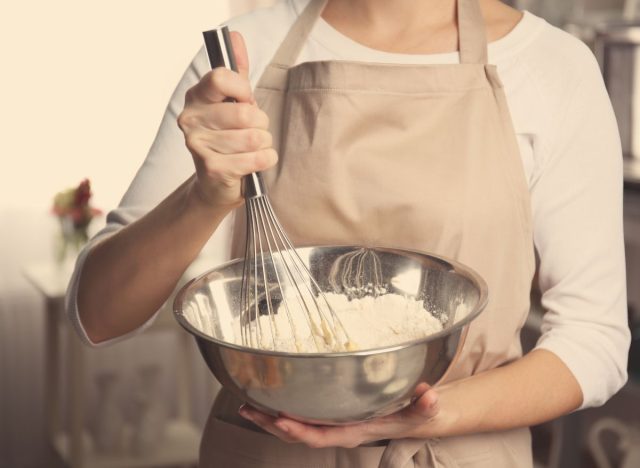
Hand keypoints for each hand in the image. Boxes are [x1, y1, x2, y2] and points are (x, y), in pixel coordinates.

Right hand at [178, 31, 276, 208]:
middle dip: (261, 124)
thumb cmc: (228, 139)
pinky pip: (258, 158)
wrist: (216, 184)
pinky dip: (266, 160)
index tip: (246, 101)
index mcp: (196, 97)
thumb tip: (235, 36)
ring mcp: (199, 145)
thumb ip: (237, 72)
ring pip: (255, 137)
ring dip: (264, 144)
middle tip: (253, 131)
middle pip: (246, 113)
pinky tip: (256, 162)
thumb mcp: (232, 103)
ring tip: (253, 148)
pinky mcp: (213, 169)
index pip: (223, 78)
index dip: (244, 90)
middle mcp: (191, 119)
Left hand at [238, 383, 439, 447]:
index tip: (279, 420)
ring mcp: (333, 423)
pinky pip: (302, 414)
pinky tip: (268, 395)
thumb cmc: (415, 412)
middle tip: (246, 410)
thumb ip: (427, 405)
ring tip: (245, 405)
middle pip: (298, 433)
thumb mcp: (424, 409)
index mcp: (354, 430)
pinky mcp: (331, 414)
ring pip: (295, 425)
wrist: (416, 416)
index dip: (299, 430)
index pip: (321, 435)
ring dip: (268, 417)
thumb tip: (430, 395)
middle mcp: (338, 430)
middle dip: (270, 423)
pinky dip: (282, 408)